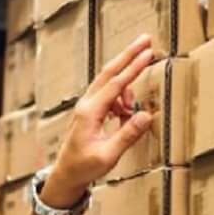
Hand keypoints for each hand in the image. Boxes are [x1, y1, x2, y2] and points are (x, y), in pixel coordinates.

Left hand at [45, 34, 157, 205]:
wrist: (65, 175)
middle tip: (145, 39)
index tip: (149, 52)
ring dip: (127, 82)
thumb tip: (146, 115)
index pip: (115, 84)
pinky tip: (126, 114)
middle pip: (109, 72)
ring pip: (109, 83)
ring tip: (133, 106)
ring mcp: (87, 106)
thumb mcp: (108, 155)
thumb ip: (127, 135)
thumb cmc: (83, 167)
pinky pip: (109, 96)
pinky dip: (122, 99)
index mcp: (89, 112)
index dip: (133, 68)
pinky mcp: (90, 111)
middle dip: (128, 54)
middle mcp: (86, 104)